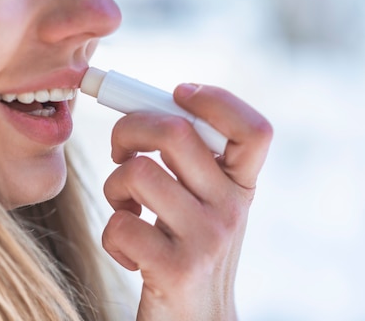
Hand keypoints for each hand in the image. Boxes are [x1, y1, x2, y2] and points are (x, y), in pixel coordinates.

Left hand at [101, 83, 272, 319]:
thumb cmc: (190, 253)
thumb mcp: (206, 206)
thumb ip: (191, 164)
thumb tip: (145, 108)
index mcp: (241, 188)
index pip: (253, 130)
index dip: (216, 100)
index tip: (178, 94)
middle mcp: (231, 209)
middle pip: (175, 132)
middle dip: (130, 128)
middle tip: (121, 149)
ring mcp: (206, 240)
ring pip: (138, 174)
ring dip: (115, 187)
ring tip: (125, 208)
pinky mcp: (175, 269)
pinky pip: (120, 225)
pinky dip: (111, 235)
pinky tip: (128, 251)